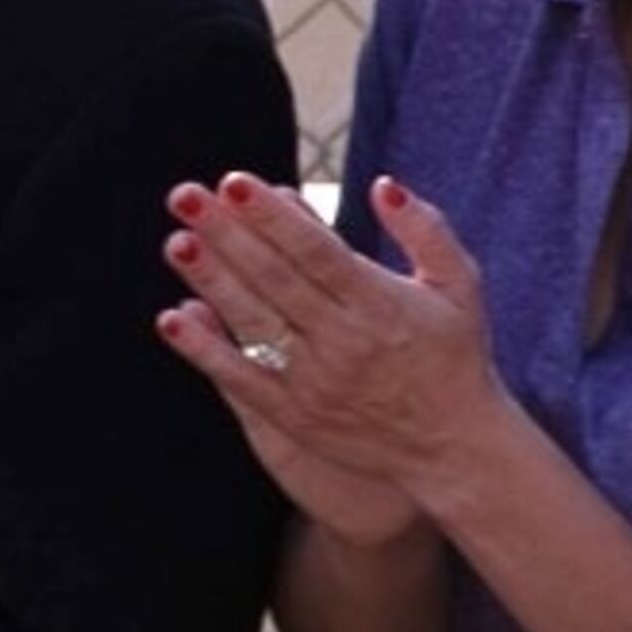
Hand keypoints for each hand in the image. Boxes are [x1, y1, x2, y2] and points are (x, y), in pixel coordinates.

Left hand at [154, 173, 501, 540]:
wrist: (457, 450)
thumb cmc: (456, 356)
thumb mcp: (459, 286)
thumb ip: (425, 231)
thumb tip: (383, 186)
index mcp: (380, 302)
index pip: (315, 250)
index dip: (272, 216)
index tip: (233, 182)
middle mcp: (344, 341)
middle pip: (274, 278)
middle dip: (226, 234)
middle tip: (184, 196)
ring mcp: (315, 381)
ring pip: (253, 322)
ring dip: (210, 281)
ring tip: (177, 241)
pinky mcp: (294, 416)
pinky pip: (241, 379)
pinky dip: (204, 351)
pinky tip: (171, 319)